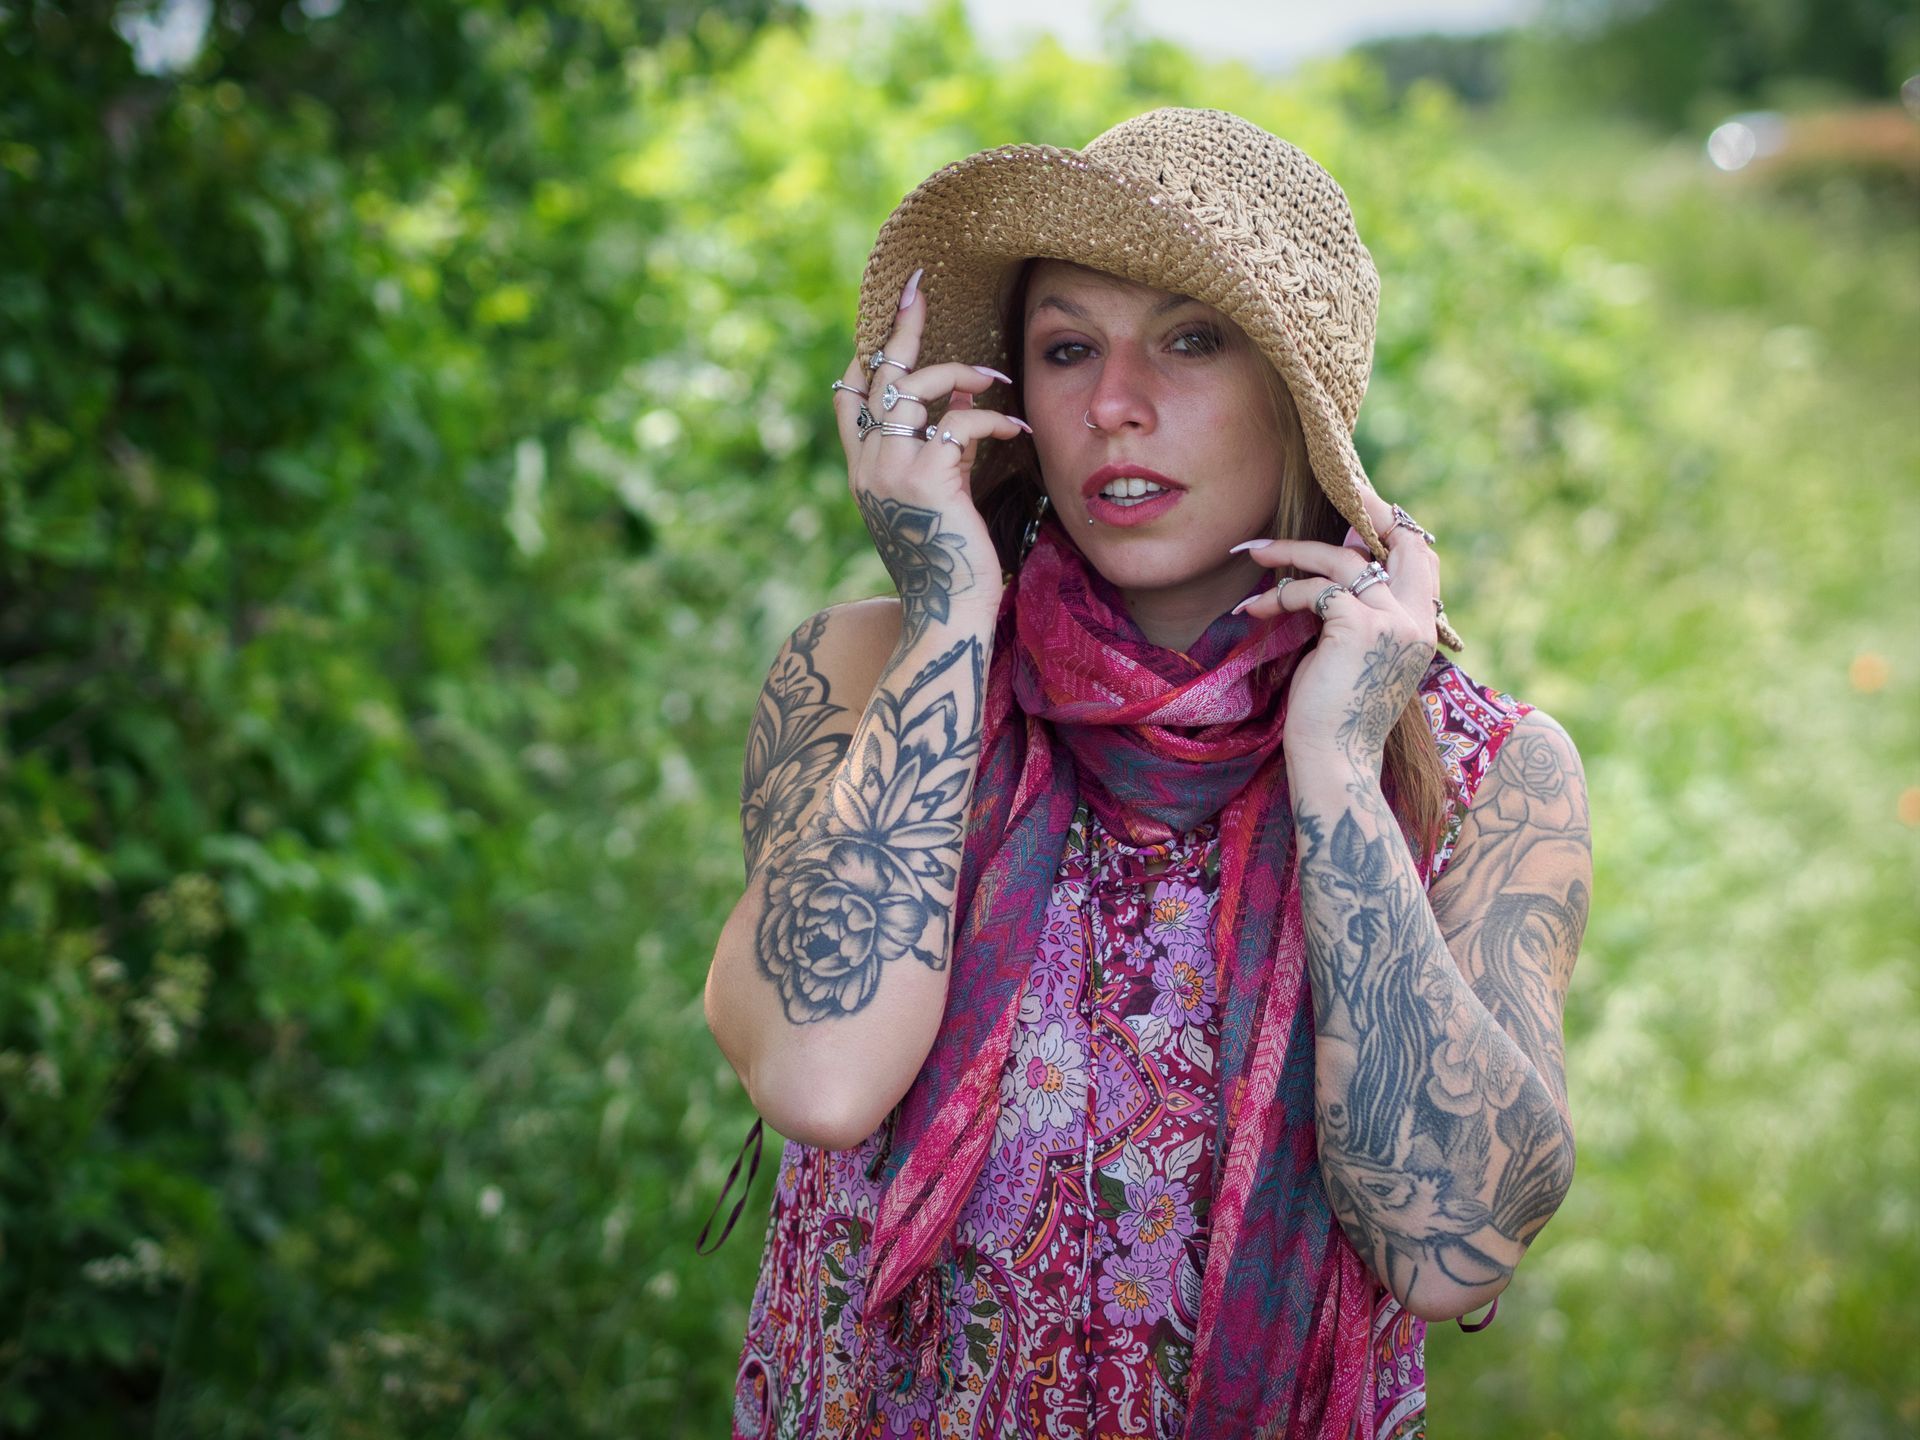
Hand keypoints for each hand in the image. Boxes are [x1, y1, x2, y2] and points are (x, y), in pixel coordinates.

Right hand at [832, 268, 1029, 636]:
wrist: (948, 614)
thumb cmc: (951, 562)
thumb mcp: (940, 496)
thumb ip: (940, 451)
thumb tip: (958, 402)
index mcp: (865, 471)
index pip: (850, 397)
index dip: (867, 355)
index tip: (886, 321)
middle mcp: (869, 467)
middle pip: (876, 378)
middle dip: (899, 328)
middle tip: (919, 289)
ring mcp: (893, 472)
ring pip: (912, 389)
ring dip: (958, 372)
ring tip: (995, 379)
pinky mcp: (928, 481)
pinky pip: (957, 422)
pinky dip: (989, 417)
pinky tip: (1016, 431)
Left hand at [1228, 491, 1440, 773]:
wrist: (1335, 761)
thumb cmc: (1333, 714)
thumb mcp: (1349, 653)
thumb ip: (1352, 610)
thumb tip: (1336, 562)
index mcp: (1421, 628)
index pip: (1422, 559)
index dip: (1391, 530)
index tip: (1355, 513)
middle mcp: (1415, 622)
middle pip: (1401, 542)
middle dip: (1365, 511)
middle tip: (1331, 493)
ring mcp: (1392, 623)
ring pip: (1343, 561)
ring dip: (1294, 552)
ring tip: (1257, 553)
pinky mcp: (1358, 628)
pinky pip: (1314, 590)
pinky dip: (1280, 594)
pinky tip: (1253, 610)